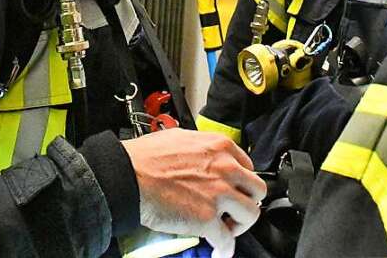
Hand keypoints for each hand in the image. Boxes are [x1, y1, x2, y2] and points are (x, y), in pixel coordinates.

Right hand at [121, 129, 265, 257]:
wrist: (128, 175)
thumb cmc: (146, 157)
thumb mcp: (181, 139)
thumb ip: (201, 150)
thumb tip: (204, 159)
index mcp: (219, 147)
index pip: (248, 166)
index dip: (241, 182)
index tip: (235, 190)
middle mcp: (225, 168)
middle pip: (257, 190)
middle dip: (247, 202)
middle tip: (234, 210)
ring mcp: (218, 194)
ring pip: (251, 214)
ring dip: (239, 225)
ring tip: (227, 230)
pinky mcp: (207, 219)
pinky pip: (227, 240)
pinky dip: (225, 249)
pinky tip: (219, 251)